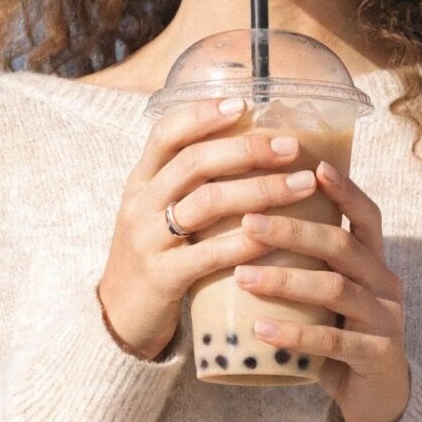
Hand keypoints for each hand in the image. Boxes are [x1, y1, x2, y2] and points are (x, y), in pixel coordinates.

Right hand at [97, 95, 333, 359]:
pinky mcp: (162, 277)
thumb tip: (255, 148)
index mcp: (141, 181)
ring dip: (261, 190)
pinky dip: (246, 242)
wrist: (119, 318)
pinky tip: (277, 235)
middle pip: (195, 162)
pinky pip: (209, 254)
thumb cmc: (155, 256)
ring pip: (208, 203)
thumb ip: (192, 185)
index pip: (166, 133)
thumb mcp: (159, 212)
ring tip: (303, 184)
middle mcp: (140, 203)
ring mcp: (147, 240)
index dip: (203, 114)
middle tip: (292, 146)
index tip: (245, 104)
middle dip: (248, 150)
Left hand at [233, 159, 407, 421]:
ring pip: (336, 289)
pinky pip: (334, 341)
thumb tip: (240, 222)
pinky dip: (295, 334)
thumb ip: (305, 263)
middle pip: (343, 245)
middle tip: (247, 221)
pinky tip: (260, 331)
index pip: (366, 215)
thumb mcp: (328, 294)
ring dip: (285, 280)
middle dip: (293, 229)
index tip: (310, 165)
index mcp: (375, 262)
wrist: (377, 399)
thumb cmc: (340, 335)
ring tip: (241, 277)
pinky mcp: (377, 356)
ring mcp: (386, 320)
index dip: (344, 189)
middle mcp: (386, 284)